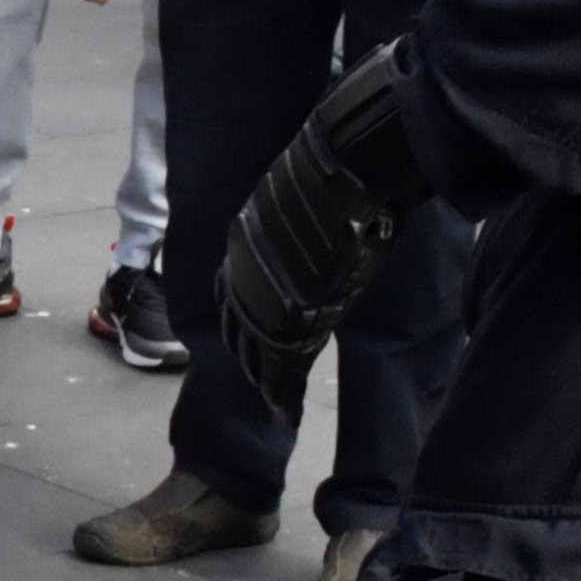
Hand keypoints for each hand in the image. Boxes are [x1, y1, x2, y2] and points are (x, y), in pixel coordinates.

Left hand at [219, 44, 422, 419]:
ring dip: (266, 379)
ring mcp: (263, 298)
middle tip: (260, 381)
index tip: (247, 342)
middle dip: (249, 357)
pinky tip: (286, 412)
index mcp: (243, 241)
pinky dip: (282, 393)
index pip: (231, 294)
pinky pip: (282, 368)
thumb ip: (305, 212)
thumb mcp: (305, 194)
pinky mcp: (290, 320)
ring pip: (256, 354)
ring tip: (275, 402)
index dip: (241, 322)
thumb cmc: (338, 172)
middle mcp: (242, 273)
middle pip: (239, 331)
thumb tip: (323, 205)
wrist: (348, 168)